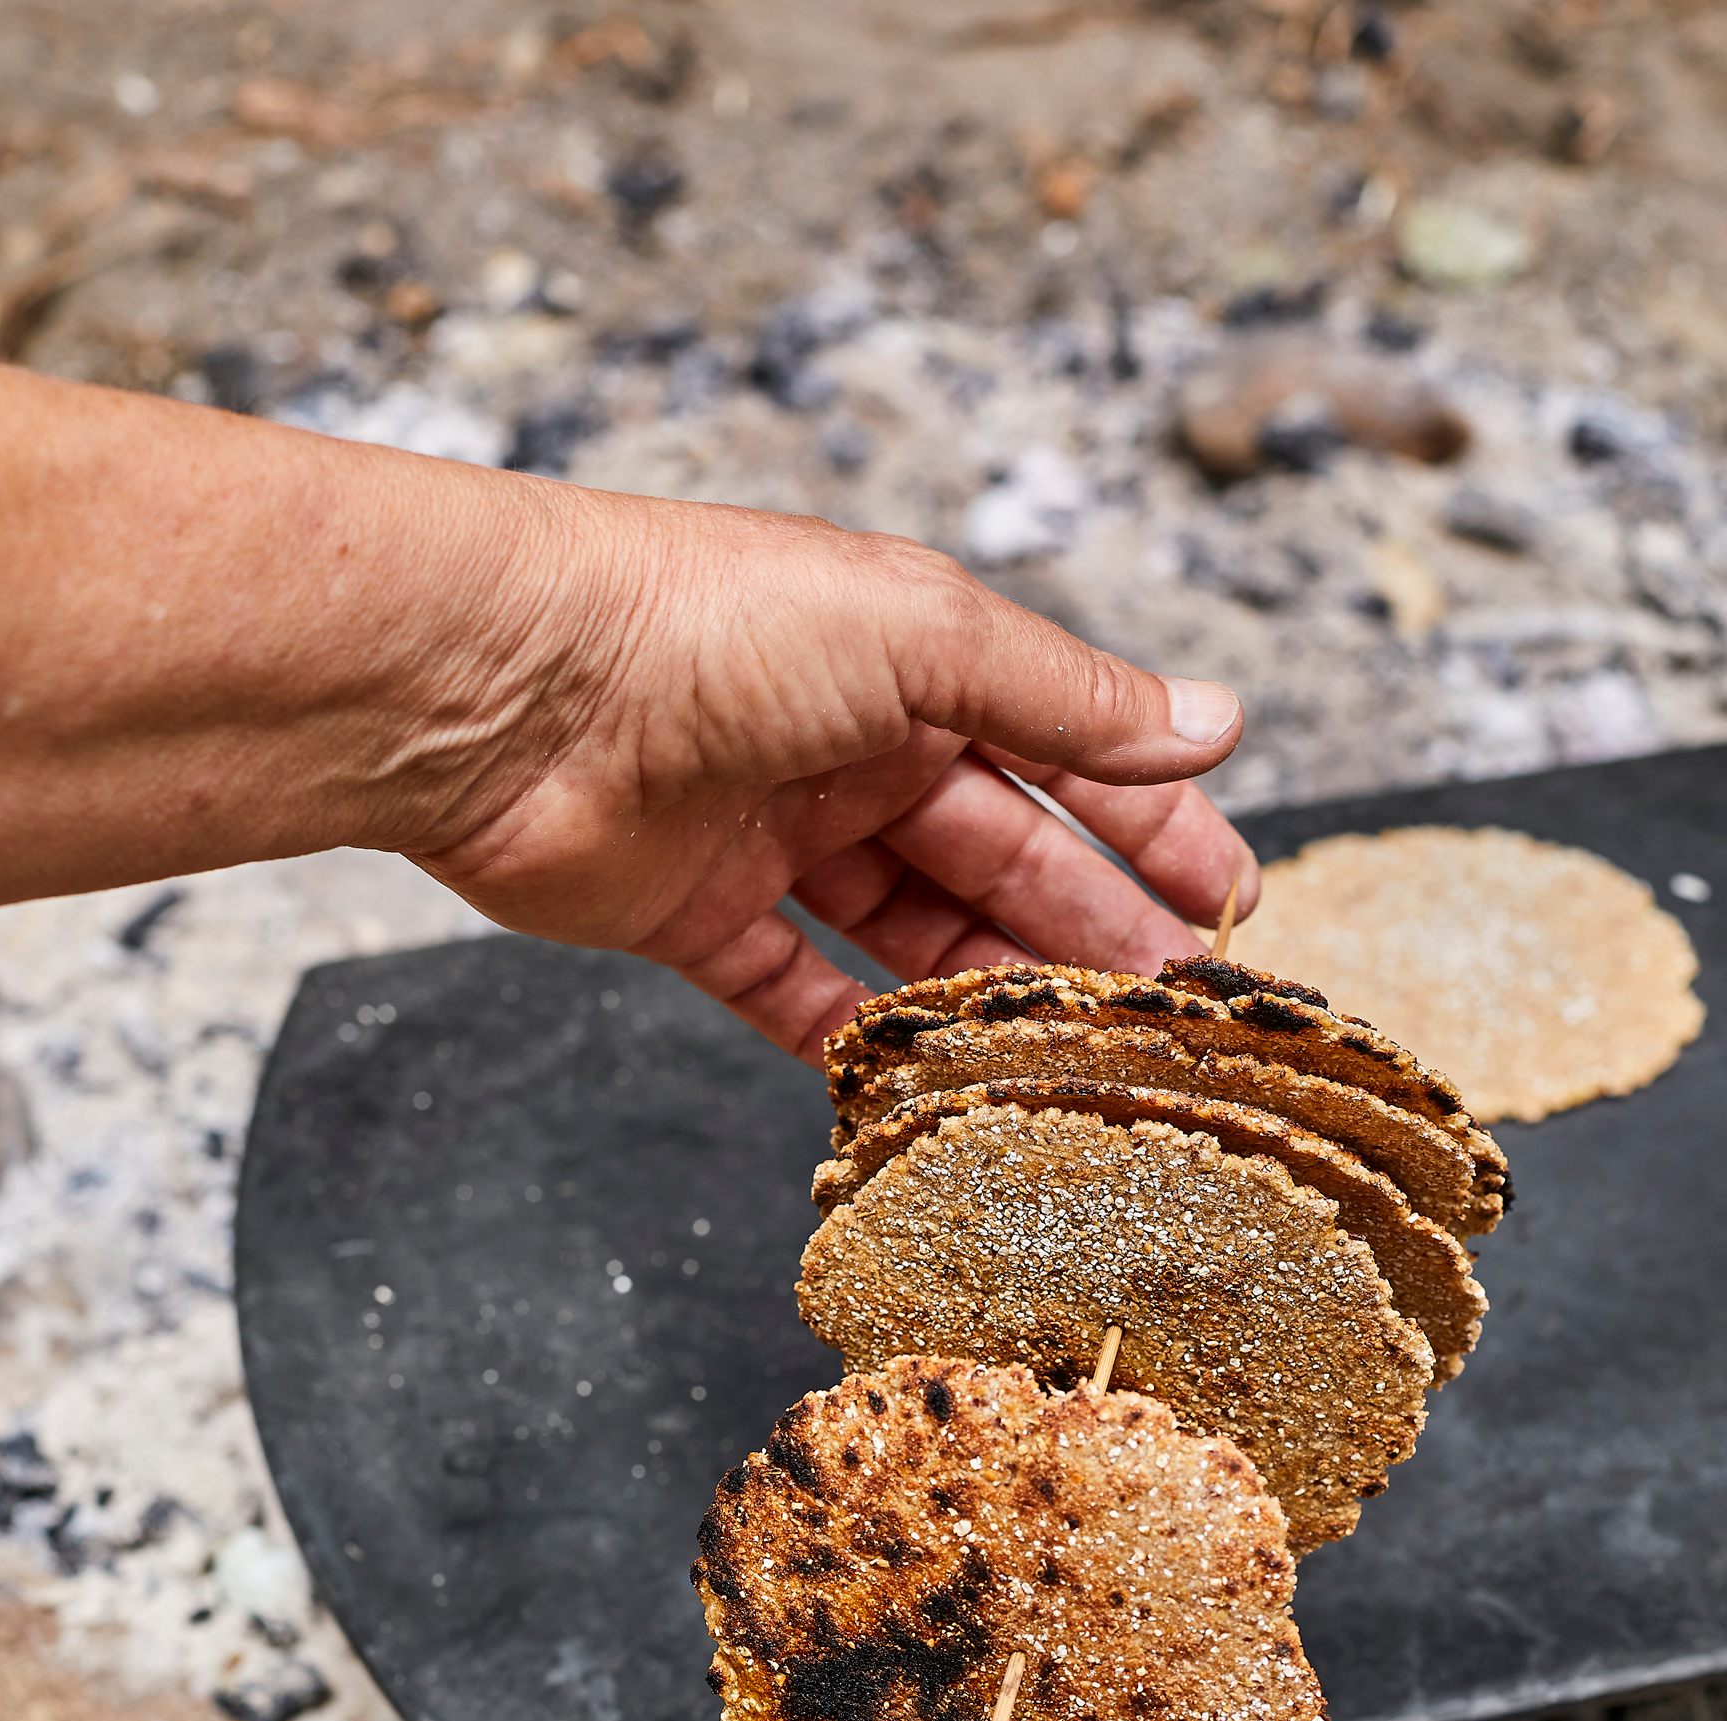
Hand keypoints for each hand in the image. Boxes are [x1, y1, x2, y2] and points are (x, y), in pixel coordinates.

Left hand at [0, 344, 1253, 1049]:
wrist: (499, 687)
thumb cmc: (709, 622)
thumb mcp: (923, 637)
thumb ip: (1065, 699)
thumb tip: (1215, 722)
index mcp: (910, 663)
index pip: (1061, 756)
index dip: (1147, 828)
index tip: (1227, 904)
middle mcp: (846, 746)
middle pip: (995, 858)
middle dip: (1088, 931)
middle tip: (1173, 1016)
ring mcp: (770, 835)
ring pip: (908, 936)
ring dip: (991, 997)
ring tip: (1078, 1069)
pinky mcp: (692, 916)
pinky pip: (795, 993)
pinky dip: (859, 1044)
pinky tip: (932, 1092)